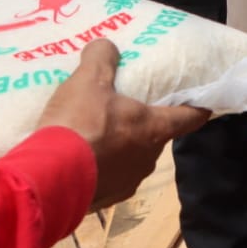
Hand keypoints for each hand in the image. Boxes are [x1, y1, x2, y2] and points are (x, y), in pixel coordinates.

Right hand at [37, 40, 209, 210]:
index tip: (202, 102)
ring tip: (94, 135)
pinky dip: (97, 168)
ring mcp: (126, 184)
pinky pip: (106, 179)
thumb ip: (101, 58)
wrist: (44, 181)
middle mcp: (147, 160)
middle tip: (124, 110)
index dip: (197, 108)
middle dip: (143, 125)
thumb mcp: (88, 81)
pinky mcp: (102, 202)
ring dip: (118, 148)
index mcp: (154, 129)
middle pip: (155, 137)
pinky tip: (76, 160)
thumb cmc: (78, 126)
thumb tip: (106, 46)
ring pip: (130, 160)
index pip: (190, 118)